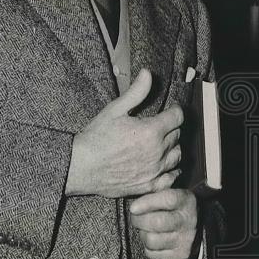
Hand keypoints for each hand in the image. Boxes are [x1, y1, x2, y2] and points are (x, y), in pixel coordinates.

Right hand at [65, 69, 182, 198]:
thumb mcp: (115, 110)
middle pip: (177, 134)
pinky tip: (166, 166)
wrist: (81, 167)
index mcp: (151, 131)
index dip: (174, 111)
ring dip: (172, 147)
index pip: (177, 117)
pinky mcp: (149, 185)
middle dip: (170, 128)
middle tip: (159, 126)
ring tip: (162, 144)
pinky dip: (172, 171)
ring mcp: (155, 170)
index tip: (170, 110)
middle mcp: (157, 152)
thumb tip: (147, 73)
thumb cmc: (96, 138)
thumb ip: (136, 92)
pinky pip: (171, 177)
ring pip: (177, 155)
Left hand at [128, 187, 197, 258]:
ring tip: (147, 230)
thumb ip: (158, 188)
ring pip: (151, 240)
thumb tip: (142, 184)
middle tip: (136, 218)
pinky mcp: (179, 256)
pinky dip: (148, 248)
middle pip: (156, 222)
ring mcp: (185, 240)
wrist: (195, 231)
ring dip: (143, 235)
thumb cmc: (174, 209)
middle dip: (139, 220)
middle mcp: (188, 221)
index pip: (168, 200)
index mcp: (186, 201)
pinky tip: (154, 240)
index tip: (134, 207)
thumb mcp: (171, 193)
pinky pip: (152, 254)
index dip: (148, 203)